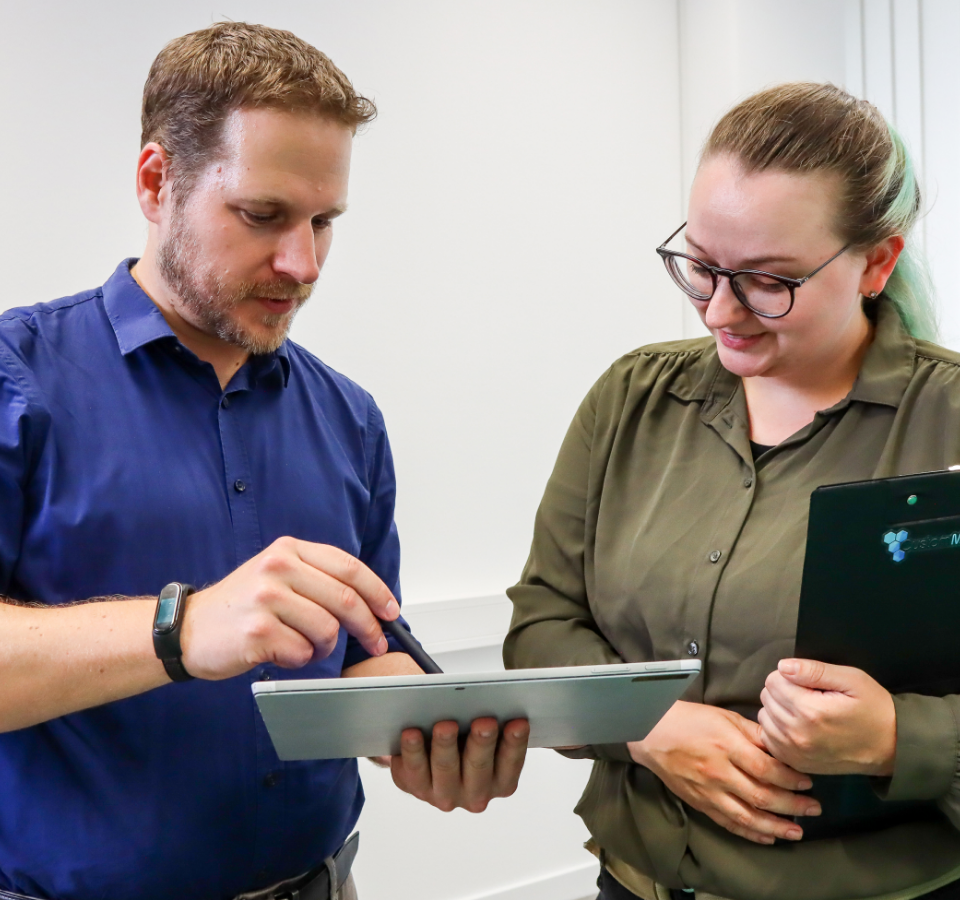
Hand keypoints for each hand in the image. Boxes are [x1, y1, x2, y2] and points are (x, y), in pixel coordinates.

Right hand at [179, 537, 398, 678]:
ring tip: (303, 645)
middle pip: (345, 599)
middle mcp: (278, 567)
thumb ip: (318, 579)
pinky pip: (302, 652)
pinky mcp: (258, 631)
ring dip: (323, 647)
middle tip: (375, 642)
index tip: (391, 611)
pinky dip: (299, 659)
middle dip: (368, 626)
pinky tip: (280, 652)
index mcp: (289, 550)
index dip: (377, 591)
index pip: (349, 567)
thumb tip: (370, 602)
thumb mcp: (277, 575)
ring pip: (327, 630)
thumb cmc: (241, 607)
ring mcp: (266, 598)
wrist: (187, 629)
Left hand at [389, 718, 529, 812]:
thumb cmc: (467, 737)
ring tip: (446, 726)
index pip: (511, 763)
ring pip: (445, 769)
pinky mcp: (416, 787)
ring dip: (446, 746)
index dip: (515, 743)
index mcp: (501, 782)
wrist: (434, 756)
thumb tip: (491, 700)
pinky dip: (413, 750)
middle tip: (485, 722)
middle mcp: (475, 795)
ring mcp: (445, 794)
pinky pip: (413, 769)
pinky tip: (411, 733)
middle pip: (479, 768)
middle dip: (482, 744)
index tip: (519, 722)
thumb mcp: (484, 732)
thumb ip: (493, 723)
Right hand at [630, 701, 819, 843]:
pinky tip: (767, 836)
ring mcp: (708, 791)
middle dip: (792, 805)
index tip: (808, 782)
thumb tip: (781, 746)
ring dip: (775, 827)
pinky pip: (728, 823)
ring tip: (796, 831)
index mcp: (727, 746)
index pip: (766, 769)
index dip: (791, 778)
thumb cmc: (688, 719)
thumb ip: (753, 733)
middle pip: (762, 796)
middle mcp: (719, 772)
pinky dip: (749, 833)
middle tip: (814, 808)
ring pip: (747, 817)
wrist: (650, 732)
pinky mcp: (699, 802)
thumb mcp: (724, 716)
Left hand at [759, 659, 895, 776]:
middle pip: (767, 697)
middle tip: (808, 695)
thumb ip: (815, 670)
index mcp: (811, 711)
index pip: (774, 680)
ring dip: (778, 709)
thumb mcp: (852, 680)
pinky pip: (768, 738)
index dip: (789, 675)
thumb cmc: (873, 709)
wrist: (891, 747)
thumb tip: (783, 666)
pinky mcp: (795, 763)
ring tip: (803, 710)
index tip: (808, 682)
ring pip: (764, 717)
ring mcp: (795, 752)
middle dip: (783, 690)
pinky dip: (777, 729)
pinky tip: (796, 726)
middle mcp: (798, 734)